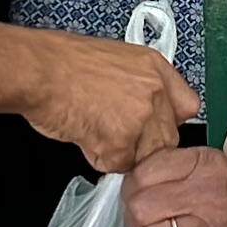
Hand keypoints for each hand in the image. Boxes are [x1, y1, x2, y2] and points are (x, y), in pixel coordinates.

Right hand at [23, 34, 198, 172]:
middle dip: (142, 145)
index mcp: (155, 67)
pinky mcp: (122, 141)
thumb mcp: (115, 60)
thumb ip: (139, 86)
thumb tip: (144, 112)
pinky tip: (84, 134)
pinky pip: (118, 165)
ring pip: (144, 156)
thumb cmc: (63, 64)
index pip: (186, 106)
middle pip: (167, 139)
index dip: (167, 122)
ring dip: (120, 153)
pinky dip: (99, 157)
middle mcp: (155, 91)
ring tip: (92, 129)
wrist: (40, 71)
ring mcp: (142, 117)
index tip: (152, 128)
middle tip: (112, 133)